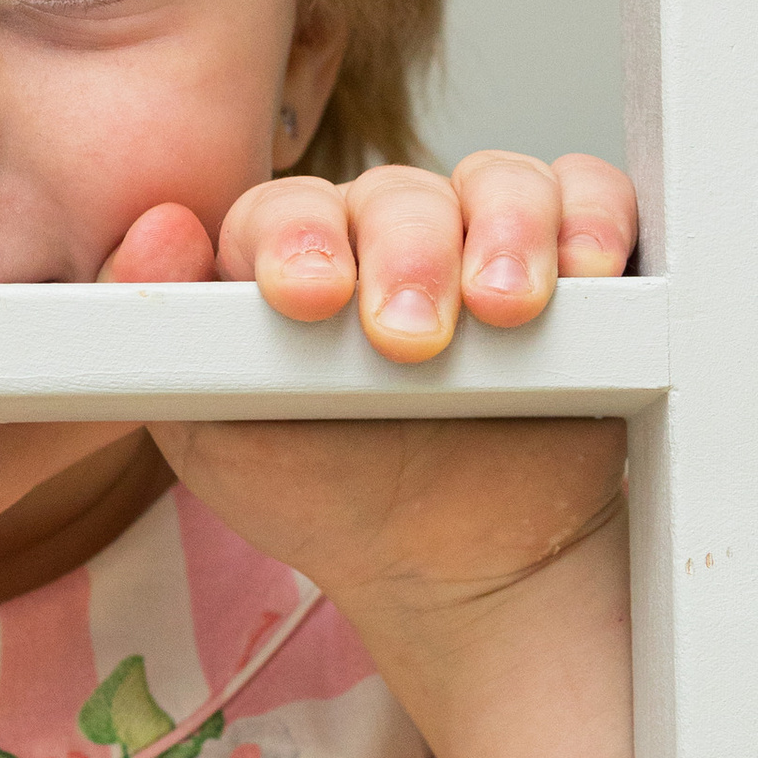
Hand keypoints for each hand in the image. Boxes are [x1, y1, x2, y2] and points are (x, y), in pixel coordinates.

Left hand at [106, 152, 638, 615]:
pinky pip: (593, 198)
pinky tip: (586, 272)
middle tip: (411, 340)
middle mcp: (387, 236)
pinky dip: (594, 219)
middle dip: (406, 255)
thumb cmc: (326, 498)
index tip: (309, 297)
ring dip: (504, 231)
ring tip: (504, 310)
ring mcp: (484, 240)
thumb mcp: (218, 437)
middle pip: (394, 195)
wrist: (459, 573)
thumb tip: (163, 230)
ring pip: (497, 183)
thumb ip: (169, 339)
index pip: (286, 212)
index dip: (295, 239)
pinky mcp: (578, 261)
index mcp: (292, 260)